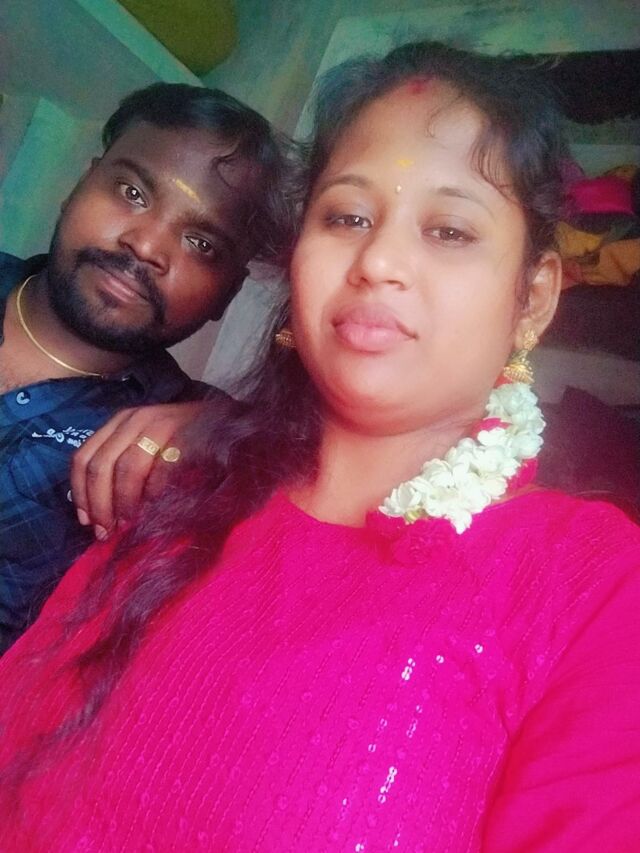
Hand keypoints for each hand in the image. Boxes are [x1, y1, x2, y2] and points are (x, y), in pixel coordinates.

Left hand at [70, 401, 204, 537]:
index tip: (87, 521)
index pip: (82, 458)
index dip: (81, 493)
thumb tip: (100, 513)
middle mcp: (133, 420)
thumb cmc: (182, 441)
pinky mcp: (182, 434)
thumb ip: (121, 469)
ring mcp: (158, 424)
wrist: (225, 422)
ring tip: (129, 522)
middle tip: (106, 531)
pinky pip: (160, 467)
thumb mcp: (144, 448)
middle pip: (100, 466)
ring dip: (124, 501)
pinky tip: (156, 503)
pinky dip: (154, 490)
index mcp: (118, 423)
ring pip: (126, 467)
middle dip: (100, 504)